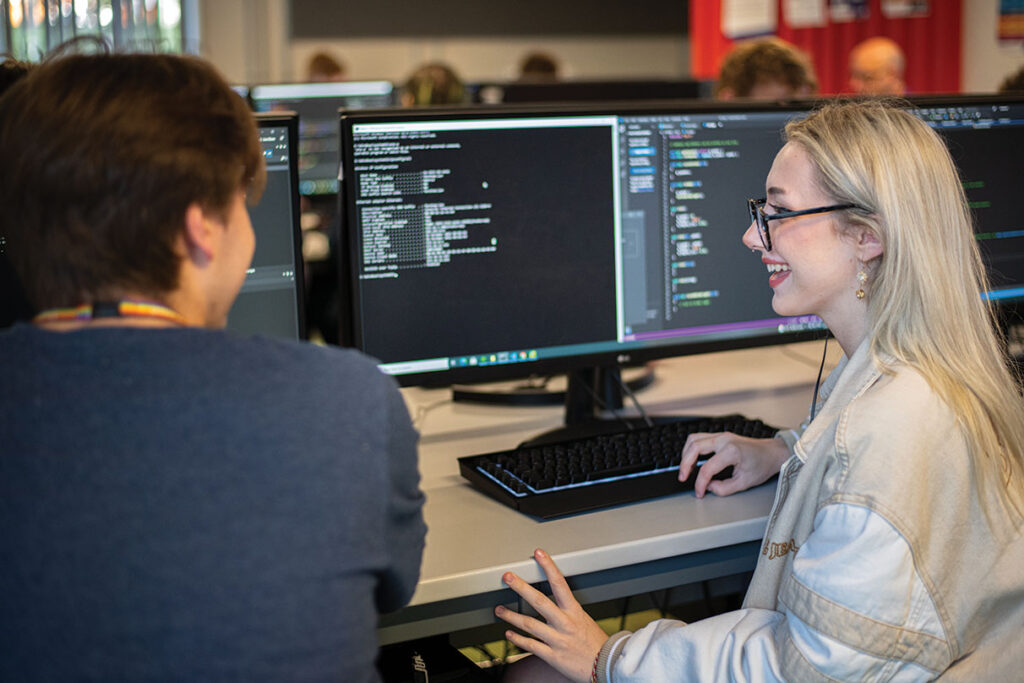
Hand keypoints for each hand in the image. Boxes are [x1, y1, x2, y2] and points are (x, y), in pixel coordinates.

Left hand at [495, 548, 608, 682]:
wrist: (605, 666)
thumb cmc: (595, 642)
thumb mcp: (584, 619)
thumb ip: (567, 610)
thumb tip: (554, 598)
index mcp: (574, 611)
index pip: (560, 583)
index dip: (548, 567)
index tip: (539, 554)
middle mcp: (564, 623)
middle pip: (539, 601)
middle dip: (521, 587)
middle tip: (508, 577)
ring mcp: (557, 639)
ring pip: (529, 624)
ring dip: (511, 616)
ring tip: (499, 610)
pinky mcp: (552, 656)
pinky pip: (531, 645)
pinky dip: (517, 639)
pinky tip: (509, 634)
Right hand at [679, 433, 788, 497]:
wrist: (772, 453)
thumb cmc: (762, 465)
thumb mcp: (745, 483)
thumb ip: (724, 488)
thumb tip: (709, 487)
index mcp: (731, 451)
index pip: (707, 468)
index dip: (700, 483)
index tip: (700, 493)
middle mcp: (724, 440)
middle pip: (694, 448)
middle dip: (685, 465)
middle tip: (683, 478)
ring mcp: (721, 436)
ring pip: (693, 440)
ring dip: (686, 454)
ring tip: (685, 468)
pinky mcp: (720, 436)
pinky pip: (699, 438)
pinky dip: (691, 448)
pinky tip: (691, 458)